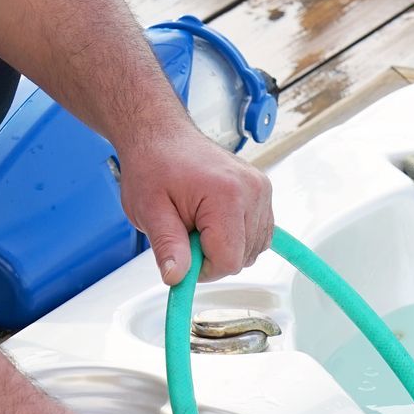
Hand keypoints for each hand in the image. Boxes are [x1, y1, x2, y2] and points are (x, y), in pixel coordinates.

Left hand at [116, 123, 272, 285]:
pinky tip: (215, 222)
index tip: (184, 252)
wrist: (161, 134)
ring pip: (253, 249)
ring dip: (225, 246)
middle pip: (243, 257)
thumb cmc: (153, 165)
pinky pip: (258, 234)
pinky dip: (237, 237)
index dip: (203, 268)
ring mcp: (260, 190)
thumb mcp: (150, 210)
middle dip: (212, 255)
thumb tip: (176, 278)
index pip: (228, 261)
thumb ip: (167, 247)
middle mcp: (252, 190)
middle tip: (187, 229)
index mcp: (226, 195)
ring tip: (199, 221)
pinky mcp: (262, 191)